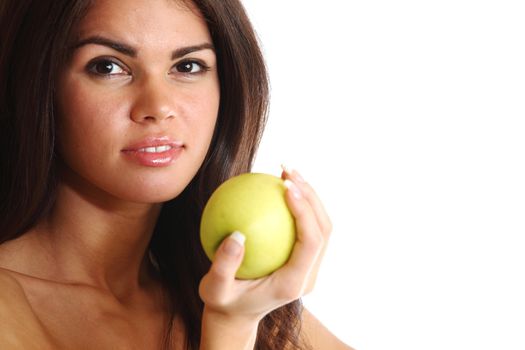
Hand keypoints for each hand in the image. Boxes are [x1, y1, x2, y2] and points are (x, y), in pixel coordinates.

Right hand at [198, 167, 331, 347]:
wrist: (237, 315)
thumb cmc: (224, 302)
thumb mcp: (214, 290)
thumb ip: (223, 266)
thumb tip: (237, 234)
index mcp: (293, 282)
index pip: (311, 242)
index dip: (305, 211)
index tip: (286, 186)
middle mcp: (308, 274)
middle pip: (324, 229)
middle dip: (311, 196)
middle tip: (288, 171)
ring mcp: (308, 267)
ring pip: (321, 225)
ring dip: (309, 195)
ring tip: (286, 171)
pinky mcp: (302, 259)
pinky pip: (305, 226)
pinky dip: (297, 204)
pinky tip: (276, 185)